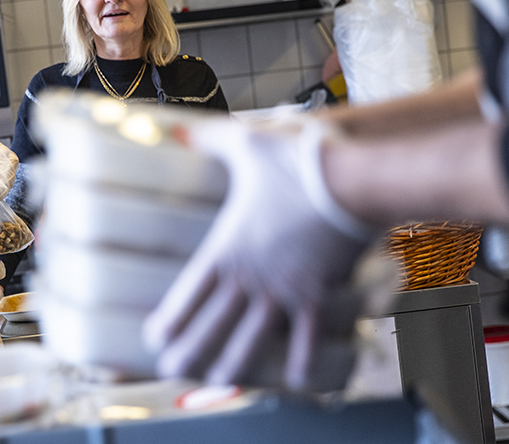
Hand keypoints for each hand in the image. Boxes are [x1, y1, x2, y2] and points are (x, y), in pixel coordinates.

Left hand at [143, 116, 385, 391]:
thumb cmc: (298, 162)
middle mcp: (251, 276)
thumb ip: (209, 140)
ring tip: (220, 381)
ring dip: (234, 363)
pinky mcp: (318, 294)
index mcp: (228, 247)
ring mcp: (284, 290)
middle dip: (191, 351)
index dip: (171, 318)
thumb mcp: (246, 144)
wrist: (353, 182)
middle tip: (173, 371)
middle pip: (213, 324)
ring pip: (252, 337)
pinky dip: (300, 358)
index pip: (190, 292)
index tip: (155, 339)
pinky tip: (294, 379)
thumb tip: (177, 127)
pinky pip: (306, 335)